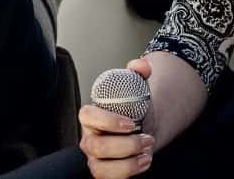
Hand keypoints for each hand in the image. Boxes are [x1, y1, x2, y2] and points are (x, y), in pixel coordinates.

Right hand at [79, 58, 154, 177]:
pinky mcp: (104, 171)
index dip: (107, 121)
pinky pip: (107, 178)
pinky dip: (128, 172)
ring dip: (128, 162)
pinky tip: (144, 162)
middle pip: (96, 146)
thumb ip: (138, 72)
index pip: (87, 116)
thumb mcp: (136, 87)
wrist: (141, 128)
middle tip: (145, 138)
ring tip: (146, 151)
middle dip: (125, 145)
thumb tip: (141, 66)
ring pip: (100, 166)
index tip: (130, 123)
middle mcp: (89, 137)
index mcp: (91, 115)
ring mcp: (95, 156)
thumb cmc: (133, 109)